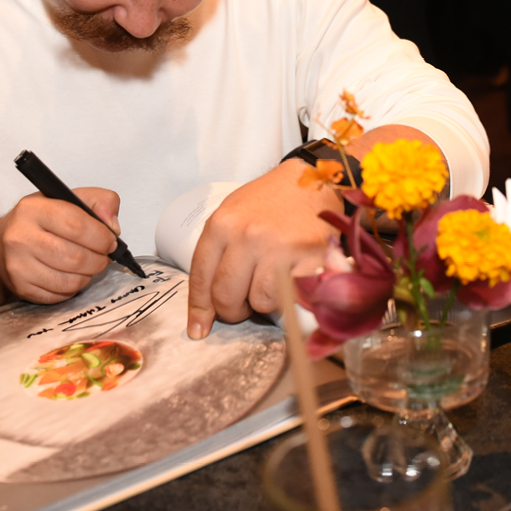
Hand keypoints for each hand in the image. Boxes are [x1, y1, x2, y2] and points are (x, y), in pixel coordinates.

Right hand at [0, 188, 119, 303]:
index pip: (76, 225)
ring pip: (70, 280)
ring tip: (88, 266)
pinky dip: (73, 289)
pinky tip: (70, 276)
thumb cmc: (37, 223)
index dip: (101, 237)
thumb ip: (98, 201)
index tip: (110, 241)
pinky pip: (60, 295)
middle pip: (75, 257)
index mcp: (33, 209)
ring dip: (88, 276)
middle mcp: (21, 237)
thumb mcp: (66, 200)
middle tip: (103, 257)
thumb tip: (112, 226)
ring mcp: (19, 265)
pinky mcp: (21, 287)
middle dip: (98, 260)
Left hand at [185, 163, 339, 339]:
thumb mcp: (232, 214)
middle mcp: (248, 236)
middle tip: (241, 306)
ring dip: (263, 302)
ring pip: (259, 303)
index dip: (199, 308)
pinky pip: (290, 299)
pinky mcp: (310, 260)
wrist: (311, 181)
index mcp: (223, 224)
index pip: (201, 277)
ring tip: (270, 281)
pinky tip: (290, 280)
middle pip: (226, 297)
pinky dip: (288, 298)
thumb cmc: (269, 201)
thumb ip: (217, 253)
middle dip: (231, 311)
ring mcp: (280, 249)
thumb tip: (205, 306)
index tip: (198, 328)